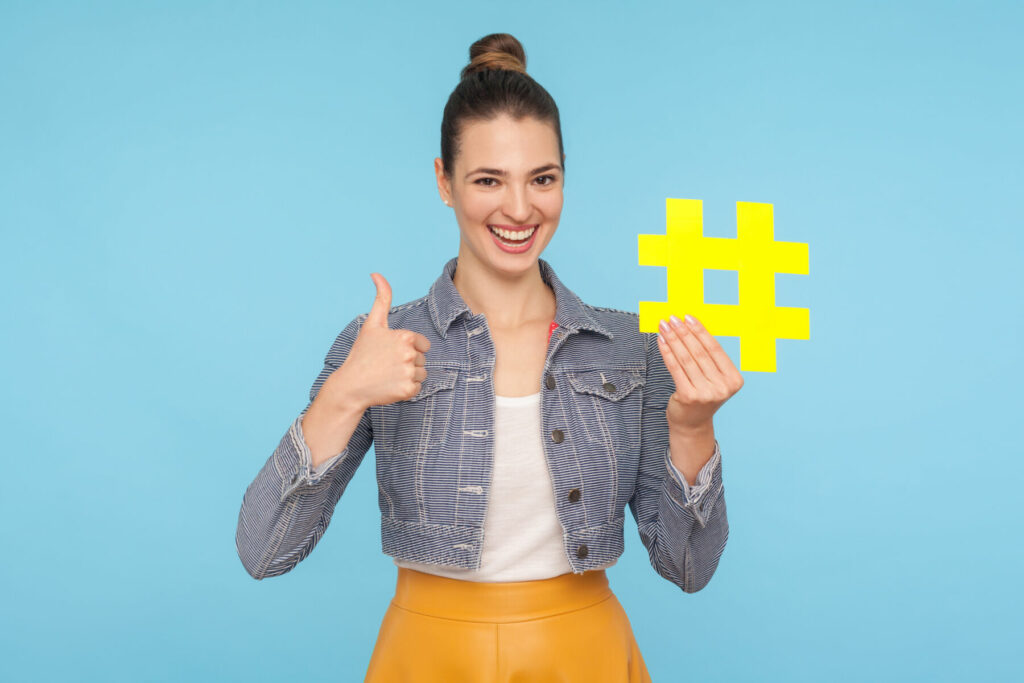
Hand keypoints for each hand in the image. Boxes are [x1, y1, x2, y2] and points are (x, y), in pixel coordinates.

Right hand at [317, 273, 432, 412]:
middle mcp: (410, 354)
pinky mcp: (408, 391)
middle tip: (387, 365)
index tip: (391, 351)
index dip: (409, 348)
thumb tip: (376, 273)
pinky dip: (406, 389)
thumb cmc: (362, 354)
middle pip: (422, 359)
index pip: (423, 344)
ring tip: (388, 375)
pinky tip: (390, 386)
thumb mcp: (372, 324)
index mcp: (405, 336)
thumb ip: (381, 298)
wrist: (351, 385)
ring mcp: (409, 373)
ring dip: (408, 376)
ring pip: (421, 374)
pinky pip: (417, 388)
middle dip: (408, 362)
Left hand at [656, 314, 742, 432]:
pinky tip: (661, 341)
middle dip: (683, 332)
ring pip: (686, 358)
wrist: (692, 424)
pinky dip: (667, 352)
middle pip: (699, 352)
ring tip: (664, 326)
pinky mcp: (688, 396)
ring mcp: (706, 393)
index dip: (700, 331)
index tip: (688, 317)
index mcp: (734, 380)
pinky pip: (675, 368)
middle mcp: (722, 387)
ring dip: (673, 339)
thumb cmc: (702, 396)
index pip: (715, 349)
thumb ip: (707, 358)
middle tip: (672, 318)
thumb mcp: (713, 378)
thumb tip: (690, 326)